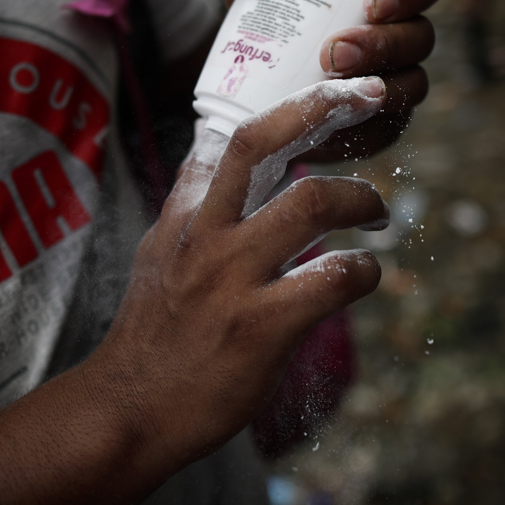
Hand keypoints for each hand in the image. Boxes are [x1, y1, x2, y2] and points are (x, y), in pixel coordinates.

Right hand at [90, 77, 388, 470]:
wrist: (126, 412)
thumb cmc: (153, 335)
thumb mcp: (160, 254)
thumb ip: (192, 208)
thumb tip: (213, 163)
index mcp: (183, 214)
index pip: (228, 135)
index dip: (285, 104)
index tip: (328, 91)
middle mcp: (204, 233)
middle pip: (259, 139)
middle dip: (322, 105)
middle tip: (368, 97)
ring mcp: (231, 277)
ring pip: (311, 202)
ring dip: (361, 197)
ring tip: (378, 211)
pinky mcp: (260, 326)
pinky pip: (332, 277)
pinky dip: (363, 269)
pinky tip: (364, 275)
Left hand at [194, 0, 444, 161]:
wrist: (262, 94)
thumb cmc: (274, 28)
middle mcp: (405, 37)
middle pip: (420, 36)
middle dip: (385, 42)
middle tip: (336, 49)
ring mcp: (399, 83)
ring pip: (412, 85)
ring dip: (379, 87)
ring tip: (330, 84)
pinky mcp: (383, 126)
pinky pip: (389, 131)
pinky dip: (364, 129)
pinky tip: (338, 128)